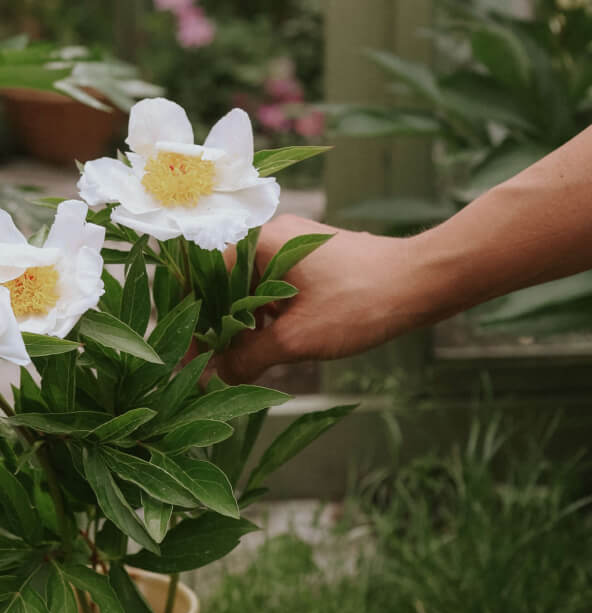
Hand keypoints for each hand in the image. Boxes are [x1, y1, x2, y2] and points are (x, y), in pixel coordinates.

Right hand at [215, 214, 424, 382]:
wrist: (423, 281)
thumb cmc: (359, 303)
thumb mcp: (296, 338)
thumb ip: (247, 357)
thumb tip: (213, 377)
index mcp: (259, 241)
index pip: (205, 281)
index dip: (196, 323)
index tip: (190, 359)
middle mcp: (271, 234)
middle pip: (226, 284)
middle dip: (218, 326)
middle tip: (212, 366)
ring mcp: (293, 244)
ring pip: (251, 287)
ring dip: (243, 323)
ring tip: (239, 361)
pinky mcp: (312, 257)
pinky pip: (275, 286)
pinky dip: (267, 314)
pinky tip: (269, 343)